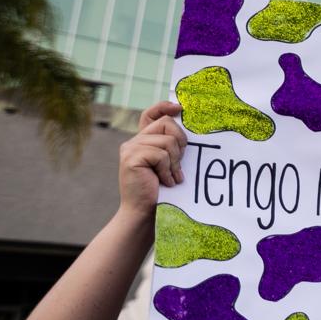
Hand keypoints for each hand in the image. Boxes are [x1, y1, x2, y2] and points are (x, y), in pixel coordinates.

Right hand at [118, 101, 185, 218]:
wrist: (144, 213)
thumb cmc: (160, 191)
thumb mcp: (168, 163)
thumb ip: (171, 146)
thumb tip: (189, 130)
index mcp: (143, 141)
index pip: (150, 114)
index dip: (164, 107)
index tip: (180, 108)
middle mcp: (134, 141)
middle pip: (166, 123)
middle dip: (180, 142)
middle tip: (179, 164)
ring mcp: (131, 148)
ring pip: (167, 141)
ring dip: (175, 162)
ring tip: (172, 177)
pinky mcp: (131, 158)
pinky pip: (161, 155)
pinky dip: (167, 170)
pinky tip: (165, 182)